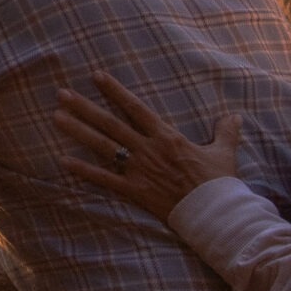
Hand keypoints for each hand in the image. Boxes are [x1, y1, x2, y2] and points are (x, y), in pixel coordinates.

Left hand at [53, 71, 241, 222]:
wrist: (217, 214)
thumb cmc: (220, 183)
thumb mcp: (224, 153)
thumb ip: (226, 132)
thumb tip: (235, 115)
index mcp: (166, 136)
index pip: (135, 107)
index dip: (115, 91)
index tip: (96, 76)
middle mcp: (148, 149)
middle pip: (110, 124)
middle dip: (84, 107)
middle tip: (61, 94)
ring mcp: (139, 170)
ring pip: (103, 146)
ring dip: (78, 132)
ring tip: (56, 118)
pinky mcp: (135, 192)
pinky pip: (105, 180)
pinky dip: (84, 171)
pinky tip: (64, 161)